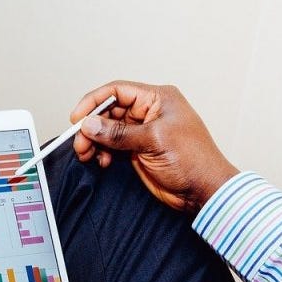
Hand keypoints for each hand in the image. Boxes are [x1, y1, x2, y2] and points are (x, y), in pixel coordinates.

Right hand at [71, 80, 239, 211]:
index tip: (77, 118)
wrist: (204, 191)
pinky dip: (103, 152)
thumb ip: (119, 133)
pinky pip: (112, 145)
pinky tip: (102, 161)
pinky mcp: (138, 149)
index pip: (117, 91)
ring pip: (108, 129)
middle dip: (92, 126)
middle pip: (109, 111)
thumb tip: (90, 125)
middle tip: (80, 142)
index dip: (94, 102)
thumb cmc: (193, 160)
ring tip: (87, 154)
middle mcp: (149, 111)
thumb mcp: (153, 141)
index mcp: (157, 98)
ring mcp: (143, 131)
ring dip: (94, 141)